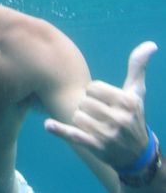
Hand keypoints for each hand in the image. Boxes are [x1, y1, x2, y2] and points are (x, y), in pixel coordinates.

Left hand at [45, 41, 157, 169]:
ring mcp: (107, 135)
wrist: (136, 154)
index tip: (102, 100)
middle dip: (87, 107)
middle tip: (97, 115)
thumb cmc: (133, 115)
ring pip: (76, 116)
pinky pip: (73, 135)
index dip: (94, 93)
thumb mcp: (137, 92)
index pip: (93, 88)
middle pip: (83, 102)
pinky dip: (59, 130)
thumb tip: (150, 44)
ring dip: (79, 119)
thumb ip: (138, 67)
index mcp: (127, 102)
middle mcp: (119, 119)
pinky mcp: (95, 147)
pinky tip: (48, 125)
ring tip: (92, 124)